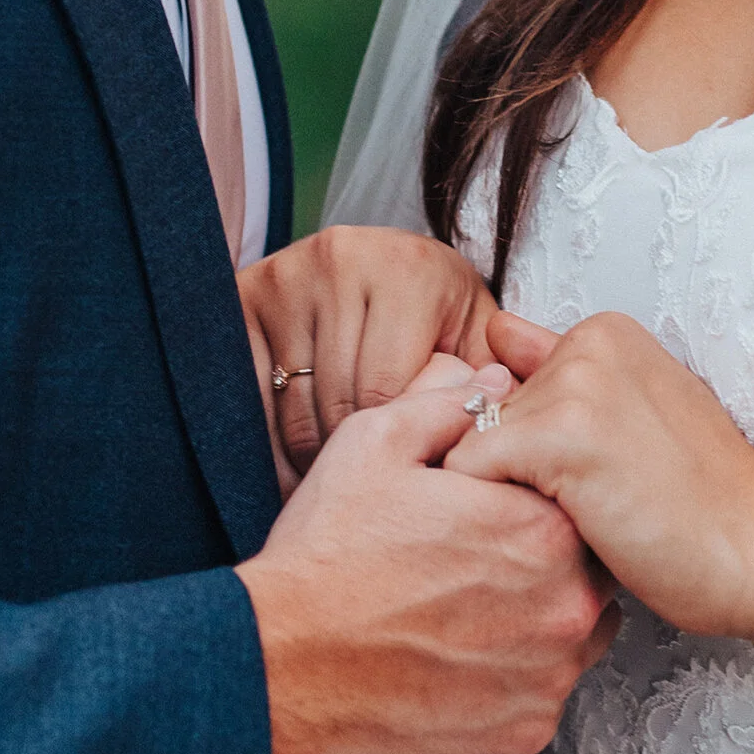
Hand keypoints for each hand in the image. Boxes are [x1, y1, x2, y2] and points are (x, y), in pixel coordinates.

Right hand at [238, 354, 615, 753]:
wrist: (281, 662)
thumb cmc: (325, 562)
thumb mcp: (377, 443)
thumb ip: (450, 405)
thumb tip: (492, 383)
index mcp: (541, 528)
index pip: (577, 499)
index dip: (536, 497)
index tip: (497, 507)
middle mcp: (564, 605)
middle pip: (589, 568)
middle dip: (545, 558)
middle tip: (478, 560)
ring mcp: (549, 674)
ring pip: (576, 634)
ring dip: (540, 618)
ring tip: (467, 609)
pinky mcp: (525, 730)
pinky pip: (543, 693)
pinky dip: (513, 677)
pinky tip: (459, 657)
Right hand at [240, 227, 500, 474]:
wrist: (372, 260)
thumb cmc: (432, 309)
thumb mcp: (474, 334)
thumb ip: (498, 381)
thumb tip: (507, 435)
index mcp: (410, 272)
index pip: (387, 393)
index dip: (395, 448)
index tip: (406, 476)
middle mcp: (342, 261)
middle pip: (337, 403)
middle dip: (356, 460)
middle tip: (370, 493)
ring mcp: (287, 276)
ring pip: (292, 408)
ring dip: (311, 460)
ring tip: (338, 484)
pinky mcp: (246, 296)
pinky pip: (250, 395)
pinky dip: (267, 443)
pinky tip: (294, 463)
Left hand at [447, 309, 753, 676]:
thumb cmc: (706, 505)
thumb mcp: (636, 418)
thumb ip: (562, 375)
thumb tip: (496, 335)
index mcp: (605, 332)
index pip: (506, 385)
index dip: (530, 449)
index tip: (584, 482)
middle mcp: (586, 342)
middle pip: (485, 417)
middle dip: (515, 472)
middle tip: (593, 508)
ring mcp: (572, 384)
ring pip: (471, 447)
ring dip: (502, 497)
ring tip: (582, 522)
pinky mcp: (555, 435)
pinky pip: (464, 474)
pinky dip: (488, 517)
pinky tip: (560, 535)